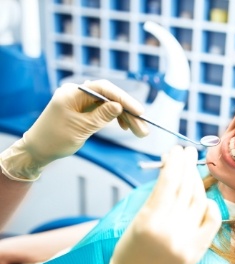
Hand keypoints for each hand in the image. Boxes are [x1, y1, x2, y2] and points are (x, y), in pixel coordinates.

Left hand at [0, 80, 148, 180]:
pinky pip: (104, 111)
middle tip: (143, 127)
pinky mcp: (84, 110)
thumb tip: (119, 106)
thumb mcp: (80, 129)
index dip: (123, 98)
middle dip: (128, 112)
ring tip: (140, 131)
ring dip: (125, 118)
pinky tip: (126, 127)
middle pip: (109, 98)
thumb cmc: (55, 139)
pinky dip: (115, 119)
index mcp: (72, 93)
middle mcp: (77, 94)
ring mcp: (81, 102)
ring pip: (109, 106)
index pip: (103, 89)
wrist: (38, 150)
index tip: (138, 111)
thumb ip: (101, 116)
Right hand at [80, 146, 221, 263]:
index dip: (174, 162)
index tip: (176, 150)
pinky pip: (212, 221)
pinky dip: (210, 205)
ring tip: (192, 169)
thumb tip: (173, 171)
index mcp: (150, 220)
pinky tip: (204, 197)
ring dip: (196, 181)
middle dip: (187, 166)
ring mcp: (187, 240)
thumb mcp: (136, 219)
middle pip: (185, 188)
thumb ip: (157, 197)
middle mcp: (171, 229)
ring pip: (198, 200)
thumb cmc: (129, 252)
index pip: (169, 182)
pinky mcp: (198, 250)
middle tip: (187, 151)